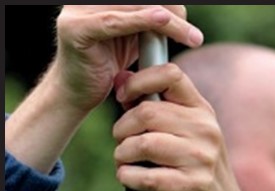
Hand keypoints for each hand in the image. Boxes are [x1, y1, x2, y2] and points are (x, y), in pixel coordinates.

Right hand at [51, 5, 203, 112]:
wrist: (78, 94)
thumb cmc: (108, 68)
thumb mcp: (133, 40)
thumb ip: (148, 24)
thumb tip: (178, 12)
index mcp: (102, 0)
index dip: (168, 3)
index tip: (188, 20)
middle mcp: (89, 0)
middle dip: (173, 11)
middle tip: (195, 34)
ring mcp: (79, 11)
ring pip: (133, 7)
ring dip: (167, 21)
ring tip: (191, 37)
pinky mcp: (77, 29)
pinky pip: (115, 22)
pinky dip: (140, 20)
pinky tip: (162, 20)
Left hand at [112, 64, 264, 190]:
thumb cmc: (200, 175)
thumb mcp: (190, 138)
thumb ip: (160, 110)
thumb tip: (122, 80)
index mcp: (203, 112)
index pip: (170, 74)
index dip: (139, 80)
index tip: (124, 97)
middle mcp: (206, 130)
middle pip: (147, 112)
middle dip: (122, 130)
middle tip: (122, 144)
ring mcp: (202, 159)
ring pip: (144, 144)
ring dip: (123, 156)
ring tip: (125, 164)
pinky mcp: (195, 186)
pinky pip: (148, 177)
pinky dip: (129, 178)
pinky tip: (129, 179)